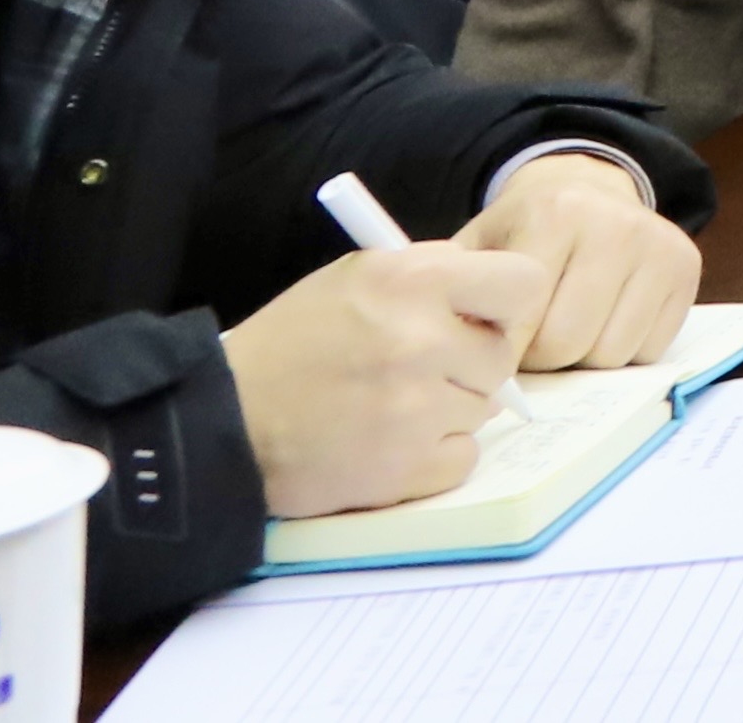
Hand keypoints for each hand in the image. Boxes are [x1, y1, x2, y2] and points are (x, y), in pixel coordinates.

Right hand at [220, 242, 551, 514]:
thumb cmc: (289, 346)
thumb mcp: (356, 278)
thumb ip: (429, 274)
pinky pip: (461, 459)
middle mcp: (420, 339)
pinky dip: (433, 458)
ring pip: (481, 409)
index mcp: (412, 279)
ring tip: (385, 407)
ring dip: (446, 411)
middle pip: (501, 357)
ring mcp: (414, 408)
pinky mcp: (403, 468)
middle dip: (469, 366)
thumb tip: (493, 291)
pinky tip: (386, 445)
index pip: (524, 283)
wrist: (219, 423)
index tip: (484, 321)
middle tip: (416, 371)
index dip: (508, 306)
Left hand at [452, 149, 695, 370]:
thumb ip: (461, 298)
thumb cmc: (524, 233)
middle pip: (567, 344)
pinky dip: (624, 351)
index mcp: (555, 214)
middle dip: (543, 359)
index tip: (495, 344)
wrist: (588, 190)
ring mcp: (659, 245)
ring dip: (584, 359)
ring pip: (610, 355)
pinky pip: (649, 351)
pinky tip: (608, 320)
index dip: (504, 349)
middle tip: (534, 340)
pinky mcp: (687, 268)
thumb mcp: (479, 250)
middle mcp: (616, 223)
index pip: (524, 322)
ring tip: (570, 327)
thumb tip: (459, 360)